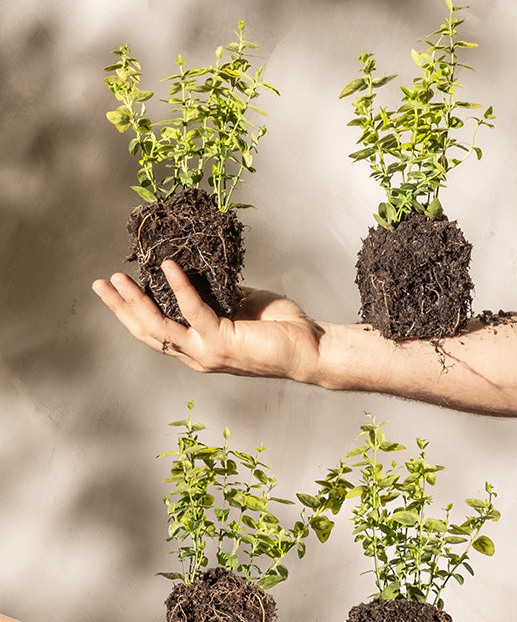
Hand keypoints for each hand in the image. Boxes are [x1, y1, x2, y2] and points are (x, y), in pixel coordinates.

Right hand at [92, 261, 324, 380]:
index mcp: (199, 348)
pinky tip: (168, 266)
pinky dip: (180, 286)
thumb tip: (199, 272)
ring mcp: (207, 352)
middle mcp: (197, 355)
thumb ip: (217, 294)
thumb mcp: (240, 303)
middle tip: (101, 283)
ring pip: (159, 327)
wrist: (310, 347)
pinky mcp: (222, 342)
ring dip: (136, 301)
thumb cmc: (280, 328)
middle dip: (121, 307)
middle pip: (147, 332)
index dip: (131, 311)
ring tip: (119, 278)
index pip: (155, 331)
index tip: (114, 288)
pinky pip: (194, 310)